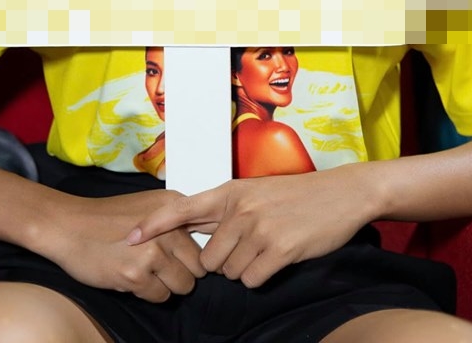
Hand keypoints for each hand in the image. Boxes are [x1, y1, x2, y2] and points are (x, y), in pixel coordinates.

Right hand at [38, 188, 206, 302]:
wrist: (69, 226)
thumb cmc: (106, 218)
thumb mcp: (148, 207)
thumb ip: (173, 221)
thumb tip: (198, 244)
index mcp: (173, 206)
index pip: (204, 240)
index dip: (190, 253)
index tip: (178, 256)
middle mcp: (168, 228)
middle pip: (198, 267)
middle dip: (182, 272)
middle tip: (160, 268)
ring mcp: (153, 252)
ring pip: (183, 285)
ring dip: (167, 285)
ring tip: (146, 272)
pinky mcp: (136, 275)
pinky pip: (161, 297)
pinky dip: (149, 293)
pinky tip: (132, 277)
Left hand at [127, 164, 379, 287]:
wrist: (342, 194)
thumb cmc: (297, 195)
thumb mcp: (254, 193)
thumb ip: (223, 210)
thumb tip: (190, 228)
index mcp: (230, 191)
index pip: (181, 208)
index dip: (153, 225)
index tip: (129, 237)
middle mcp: (240, 208)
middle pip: (207, 259)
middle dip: (222, 263)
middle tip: (248, 248)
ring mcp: (259, 228)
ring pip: (229, 272)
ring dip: (244, 269)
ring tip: (267, 247)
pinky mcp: (279, 248)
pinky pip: (251, 280)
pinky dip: (261, 277)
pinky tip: (278, 257)